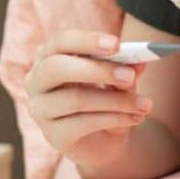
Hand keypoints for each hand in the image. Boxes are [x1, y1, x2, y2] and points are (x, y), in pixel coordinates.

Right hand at [23, 30, 150, 167]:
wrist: (105, 138)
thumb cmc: (106, 97)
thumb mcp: (118, 78)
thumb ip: (125, 67)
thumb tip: (139, 61)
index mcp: (49, 55)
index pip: (60, 41)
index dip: (87, 40)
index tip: (116, 45)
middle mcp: (36, 80)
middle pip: (57, 67)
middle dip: (97, 70)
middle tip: (130, 75)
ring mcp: (41, 110)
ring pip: (75, 98)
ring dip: (116, 100)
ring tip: (143, 104)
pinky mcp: (53, 135)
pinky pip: (83, 123)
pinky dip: (115, 118)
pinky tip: (134, 118)